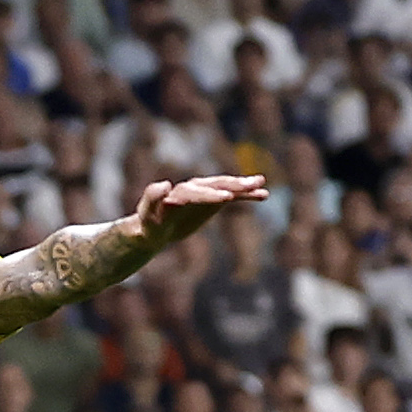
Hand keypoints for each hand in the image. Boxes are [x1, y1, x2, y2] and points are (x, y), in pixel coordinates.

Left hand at [130, 174, 268, 249]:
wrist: (155, 227)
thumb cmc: (149, 223)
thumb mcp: (147, 215)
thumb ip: (153, 199)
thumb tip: (164, 184)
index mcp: (176, 193)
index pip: (193, 192)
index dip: (209, 195)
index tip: (226, 198)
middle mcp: (192, 189)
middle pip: (213, 186)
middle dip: (230, 186)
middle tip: (248, 186)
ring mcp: (204, 193)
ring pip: (225, 187)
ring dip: (242, 186)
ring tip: (261, 184)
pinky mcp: (213, 200)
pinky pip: (233, 196)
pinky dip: (247, 195)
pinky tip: (264, 195)